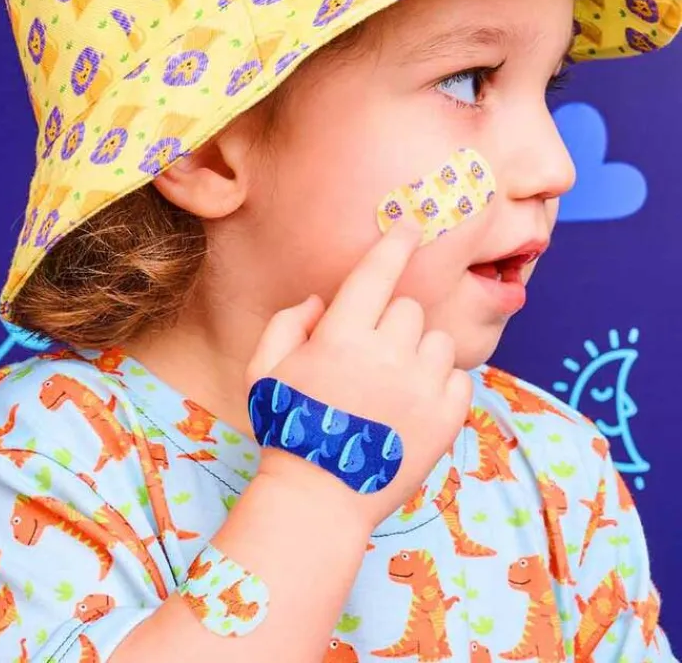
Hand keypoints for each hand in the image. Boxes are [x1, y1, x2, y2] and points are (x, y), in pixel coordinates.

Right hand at [245, 222, 471, 530]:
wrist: (320, 498)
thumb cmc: (288, 428)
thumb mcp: (264, 370)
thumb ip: (288, 322)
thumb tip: (323, 300)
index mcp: (341, 338)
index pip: (377, 272)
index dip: (394, 243)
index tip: (410, 225)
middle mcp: (387, 356)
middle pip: (409, 308)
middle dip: (390, 323)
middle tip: (371, 355)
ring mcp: (422, 388)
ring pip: (436, 340)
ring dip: (417, 353)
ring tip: (393, 384)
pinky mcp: (447, 418)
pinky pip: (459, 377)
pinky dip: (439, 384)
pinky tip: (412, 405)